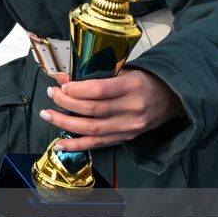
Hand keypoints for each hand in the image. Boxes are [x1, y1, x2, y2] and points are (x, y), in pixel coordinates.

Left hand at [39, 68, 184, 152]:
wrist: (169, 99)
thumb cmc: (144, 82)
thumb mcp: (124, 71)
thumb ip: (95, 75)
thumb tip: (64, 78)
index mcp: (132, 86)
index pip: (100, 90)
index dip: (77, 89)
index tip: (62, 85)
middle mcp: (132, 108)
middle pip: (92, 109)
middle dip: (66, 103)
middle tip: (52, 95)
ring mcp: (128, 126)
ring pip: (91, 129)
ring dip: (65, 123)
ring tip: (48, 115)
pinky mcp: (125, 138)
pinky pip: (97, 144)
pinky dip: (76, 145)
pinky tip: (60, 144)